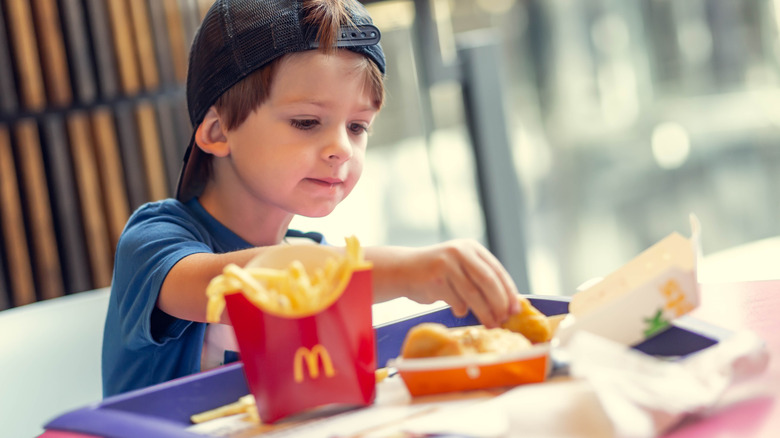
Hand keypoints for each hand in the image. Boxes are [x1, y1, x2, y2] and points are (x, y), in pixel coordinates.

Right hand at [369, 239, 520, 327]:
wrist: (403, 270)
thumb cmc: (437, 273)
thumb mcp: (460, 267)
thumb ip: (479, 278)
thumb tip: (508, 304)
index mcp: (471, 248)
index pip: (497, 271)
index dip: (508, 292)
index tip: (515, 309)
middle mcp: (460, 252)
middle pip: (488, 281)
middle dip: (499, 304)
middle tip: (504, 319)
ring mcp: (447, 264)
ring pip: (473, 294)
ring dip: (485, 313)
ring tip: (491, 324)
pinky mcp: (435, 278)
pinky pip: (455, 301)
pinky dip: (460, 309)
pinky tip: (458, 311)